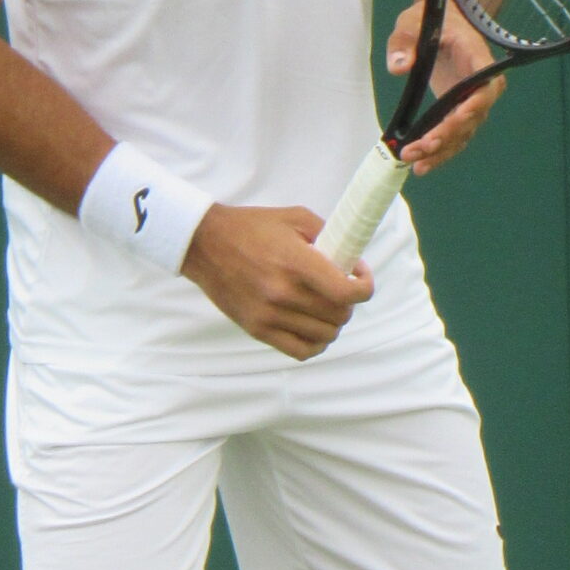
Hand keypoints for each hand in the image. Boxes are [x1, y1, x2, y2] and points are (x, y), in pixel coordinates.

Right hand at [183, 204, 372, 359]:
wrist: (205, 244)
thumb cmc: (251, 227)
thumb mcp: (295, 218)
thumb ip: (328, 236)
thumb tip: (353, 261)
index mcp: (295, 263)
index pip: (346, 293)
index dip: (364, 287)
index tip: (360, 277)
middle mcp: (283, 294)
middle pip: (339, 316)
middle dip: (349, 303)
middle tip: (341, 289)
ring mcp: (269, 315)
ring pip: (325, 336)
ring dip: (334, 323)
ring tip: (327, 308)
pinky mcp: (257, 329)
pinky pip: (301, 351)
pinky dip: (316, 344)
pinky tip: (314, 328)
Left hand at [385, 1, 504, 175]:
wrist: (440, 23)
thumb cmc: (431, 20)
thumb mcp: (411, 23)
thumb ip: (404, 43)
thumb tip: (399, 66)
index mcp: (477, 58)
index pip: (485, 87)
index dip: (474, 107)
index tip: (456, 120)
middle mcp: (482, 84)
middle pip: (472, 117)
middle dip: (447, 136)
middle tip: (419, 149)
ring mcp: (471, 100)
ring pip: (463, 133)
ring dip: (441, 151)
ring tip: (416, 164)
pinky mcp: (458, 111)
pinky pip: (454, 136)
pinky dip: (439, 151)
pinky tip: (421, 165)